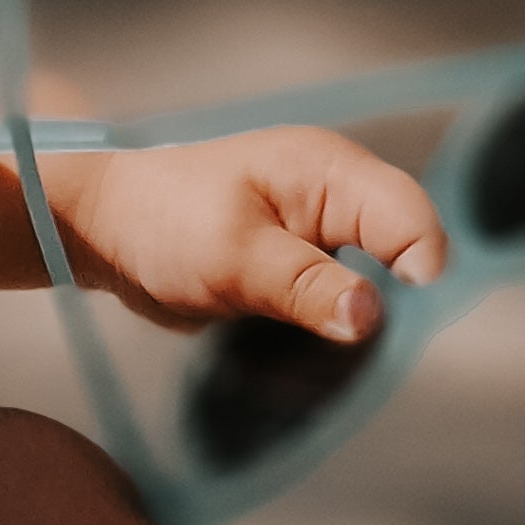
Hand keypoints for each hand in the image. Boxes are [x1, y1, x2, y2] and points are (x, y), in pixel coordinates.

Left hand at [51, 130, 445, 341]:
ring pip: (375, 288)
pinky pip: (338, 303)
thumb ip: (305, 285)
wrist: (106, 230)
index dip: (418, 264)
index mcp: (330, 171)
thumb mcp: (234, 257)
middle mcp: (337, 197)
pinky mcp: (302, 267)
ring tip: (303, 349)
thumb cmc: (162, 222)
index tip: (378, 315)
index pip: (408, 214)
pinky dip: (326, 330)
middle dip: (383, 305)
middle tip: (339, 347)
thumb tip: (369, 316)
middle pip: (402, 254)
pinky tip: (298, 353)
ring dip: (351, 326)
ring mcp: (322, 233)